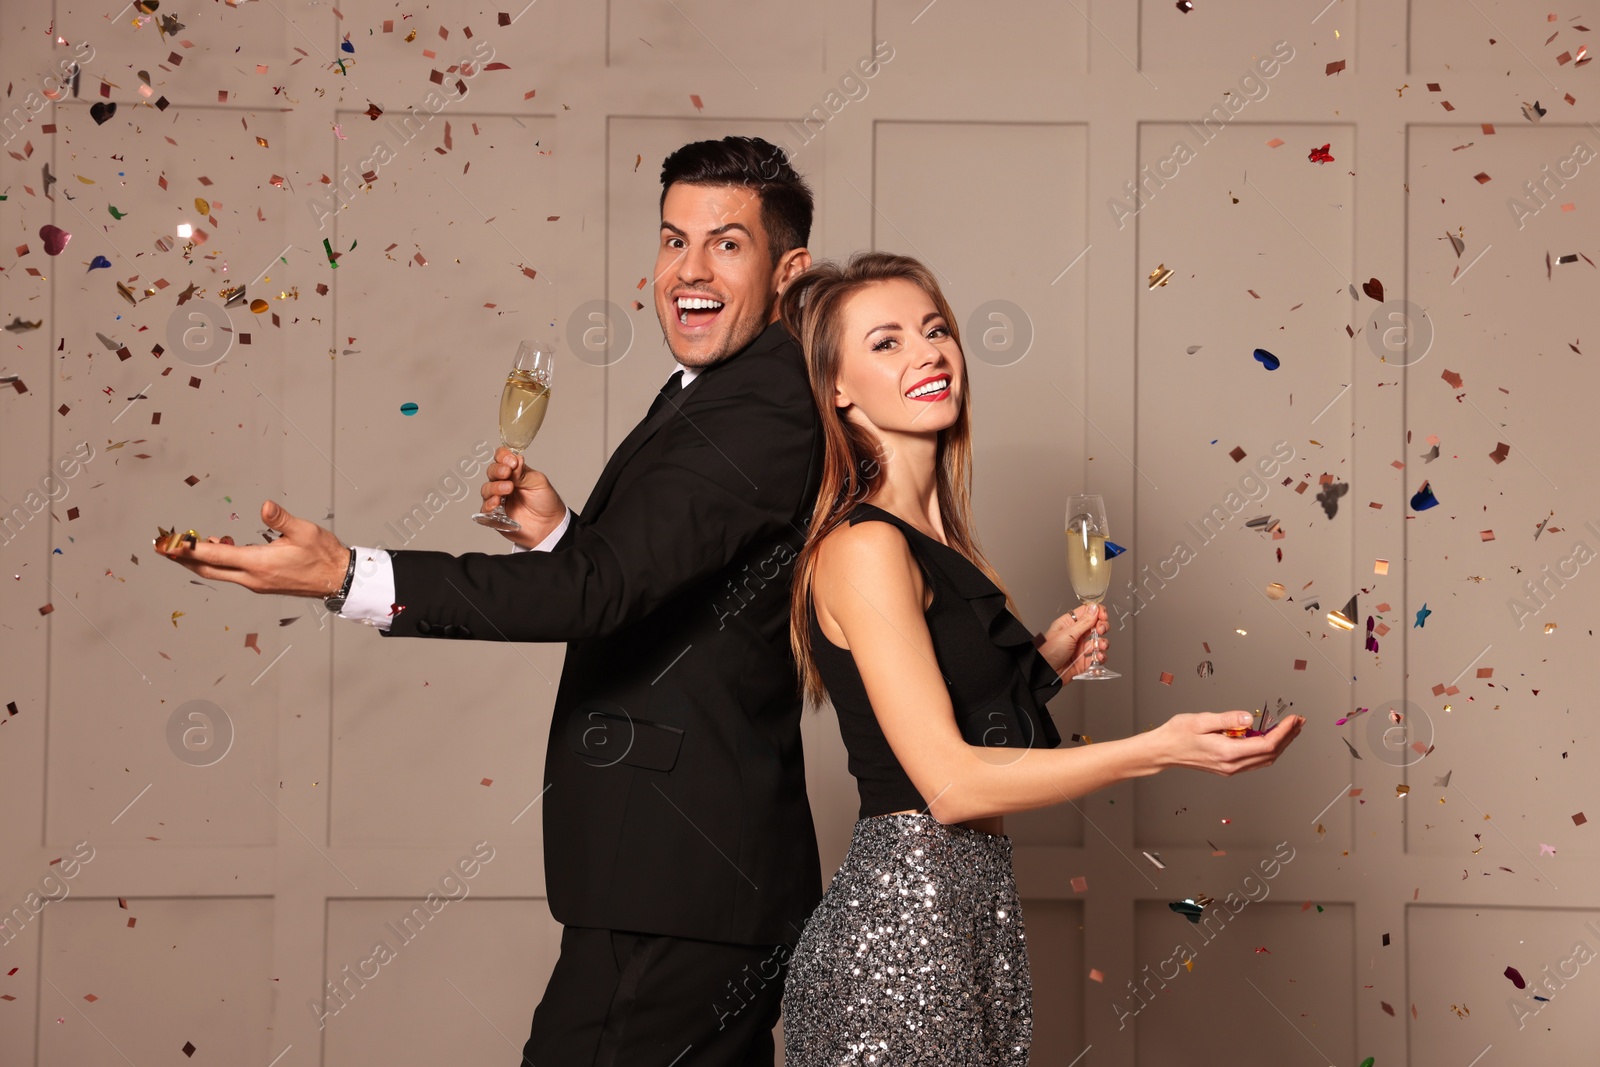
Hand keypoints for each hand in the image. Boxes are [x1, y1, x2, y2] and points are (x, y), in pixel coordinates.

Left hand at [153, 500, 349, 597]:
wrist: (336, 579)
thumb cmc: (323, 555)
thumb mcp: (305, 531)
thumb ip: (281, 519)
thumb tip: (264, 506)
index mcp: (259, 564)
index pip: (214, 555)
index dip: (188, 549)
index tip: (168, 543)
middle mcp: (252, 578)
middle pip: (207, 569)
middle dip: (182, 558)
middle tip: (162, 547)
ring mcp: (256, 583)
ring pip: (218, 572)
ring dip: (200, 560)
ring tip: (188, 544)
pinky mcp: (261, 583)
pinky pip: (231, 573)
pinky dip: (218, 561)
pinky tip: (221, 546)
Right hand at [481, 447, 567, 547]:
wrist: (550, 525)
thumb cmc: (545, 501)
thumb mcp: (538, 482)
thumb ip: (524, 473)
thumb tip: (516, 458)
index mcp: (514, 472)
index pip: (501, 459)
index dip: (503, 457)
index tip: (512, 461)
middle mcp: (503, 483)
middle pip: (492, 472)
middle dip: (498, 471)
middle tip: (507, 473)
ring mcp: (498, 499)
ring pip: (486, 489)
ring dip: (495, 487)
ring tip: (508, 488)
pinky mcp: (495, 516)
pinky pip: (485, 510)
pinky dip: (488, 505)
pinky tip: (496, 502)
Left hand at [1035, 604, 1108, 681]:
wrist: (1045, 673)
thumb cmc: (1048, 652)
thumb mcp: (1067, 634)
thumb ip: (1084, 622)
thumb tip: (1094, 608)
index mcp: (1069, 623)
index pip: (1088, 612)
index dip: (1098, 612)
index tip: (1103, 617)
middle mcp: (1076, 634)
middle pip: (1096, 625)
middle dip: (1102, 627)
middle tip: (1100, 631)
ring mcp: (1081, 647)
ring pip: (1099, 641)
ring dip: (1103, 643)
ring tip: (1100, 646)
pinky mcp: (1084, 661)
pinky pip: (1097, 656)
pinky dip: (1101, 656)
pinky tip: (1098, 657)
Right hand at [1153, 711, 1305, 775]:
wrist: (1163, 751)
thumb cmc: (1177, 735)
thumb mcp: (1200, 720)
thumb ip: (1227, 719)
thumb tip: (1250, 718)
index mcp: (1227, 752)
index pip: (1266, 744)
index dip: (1283, 732)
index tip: (1292, 719)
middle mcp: (1232, 765)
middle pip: (1271, 754)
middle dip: (1288, 737)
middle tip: (1298, 721)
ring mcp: (1231, 768)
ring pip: (1265, 759)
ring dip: (1281, 744)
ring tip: (1290, 728)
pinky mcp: (1228, 767)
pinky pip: (1256, 760)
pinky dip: (1268, 748)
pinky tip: (1269, 737)